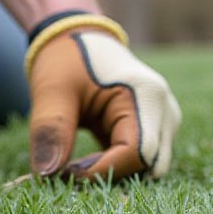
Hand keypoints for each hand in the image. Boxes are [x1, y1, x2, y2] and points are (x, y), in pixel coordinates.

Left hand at [25, 13, 181, 179]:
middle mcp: (165, 110)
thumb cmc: (66, 59)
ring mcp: (164, 121)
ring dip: (110, 174)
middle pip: (147, 165)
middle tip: (66, 173)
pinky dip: (111, 168)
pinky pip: (138, 161)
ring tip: (72, 165)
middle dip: (108, 176)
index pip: (137, 153)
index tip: (64, 173)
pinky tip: (82, 163)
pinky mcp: (153, 130)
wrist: (78, 37)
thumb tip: (47, 175)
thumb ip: (50, 132)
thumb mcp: (52, 91)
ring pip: (144, 167)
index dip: (101, 171)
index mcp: (147, 96)